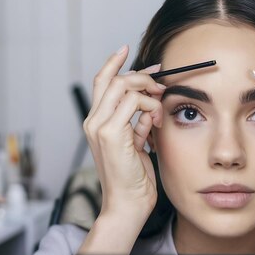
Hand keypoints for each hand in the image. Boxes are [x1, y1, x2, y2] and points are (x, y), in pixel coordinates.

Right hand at [83, 45, 165, 217]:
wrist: (127, 204)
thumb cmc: (133, 178)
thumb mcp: (137, 143)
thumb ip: (139, 123)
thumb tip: (150, 104)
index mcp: (96, 122)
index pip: (101, 81)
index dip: (114, 62)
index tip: (128, 49)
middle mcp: (93, 121)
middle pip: (114, 78)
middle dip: (141, 75)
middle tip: (161, 83)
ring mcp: (99, 126)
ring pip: (124, 86)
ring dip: (148, 91)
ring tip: (160, 107)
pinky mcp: (111, 133)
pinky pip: (134, 102)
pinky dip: (150, 107)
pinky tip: (156, 123)